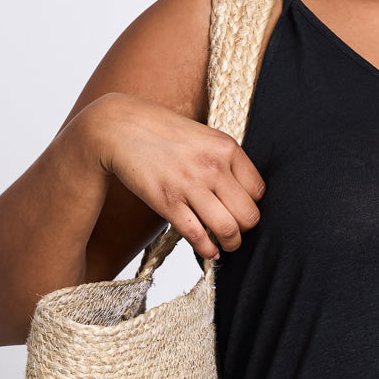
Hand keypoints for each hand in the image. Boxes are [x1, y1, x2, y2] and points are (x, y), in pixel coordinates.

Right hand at [85, 91, 265, 260]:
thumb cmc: (162, 131)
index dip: (252, 205)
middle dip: (245, 230)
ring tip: (225, 245)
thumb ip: (225, 160)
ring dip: (230, 244)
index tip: (241, 210)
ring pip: (228, 230)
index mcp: (226, 148)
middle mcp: (213, 167)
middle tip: (236, 232)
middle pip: (249, 215)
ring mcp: (190, 186)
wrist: (120, 127)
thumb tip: (242, 194)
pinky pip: (198, 236)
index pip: (258, 191)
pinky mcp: (168, 202)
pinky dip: (208, 250)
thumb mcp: (204, 136)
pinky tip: (209, 251)